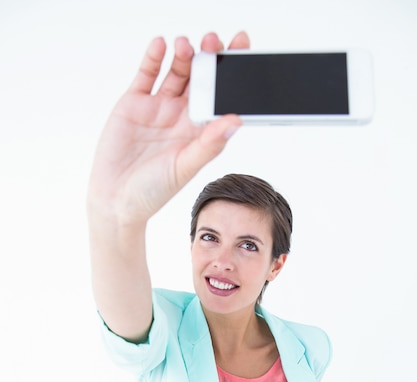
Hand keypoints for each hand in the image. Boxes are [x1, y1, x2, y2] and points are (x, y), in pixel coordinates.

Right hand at [87, 32, 249, 222]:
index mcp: (199, 132)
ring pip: (176, 72)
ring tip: (186, 45)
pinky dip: (153, 58)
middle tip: (213, 41)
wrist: (115, 199)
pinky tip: (161, 45)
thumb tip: (236, 120)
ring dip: (183, 55)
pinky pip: (147, 75)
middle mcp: (181, 116)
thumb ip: (209, 144)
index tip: (242, 49)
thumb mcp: (184, 168)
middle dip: (208, 58)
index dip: (231, 73)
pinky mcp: (134, 103)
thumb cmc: (153, 191)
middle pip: (200, 79)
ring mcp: (158, 108)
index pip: (220, 97)